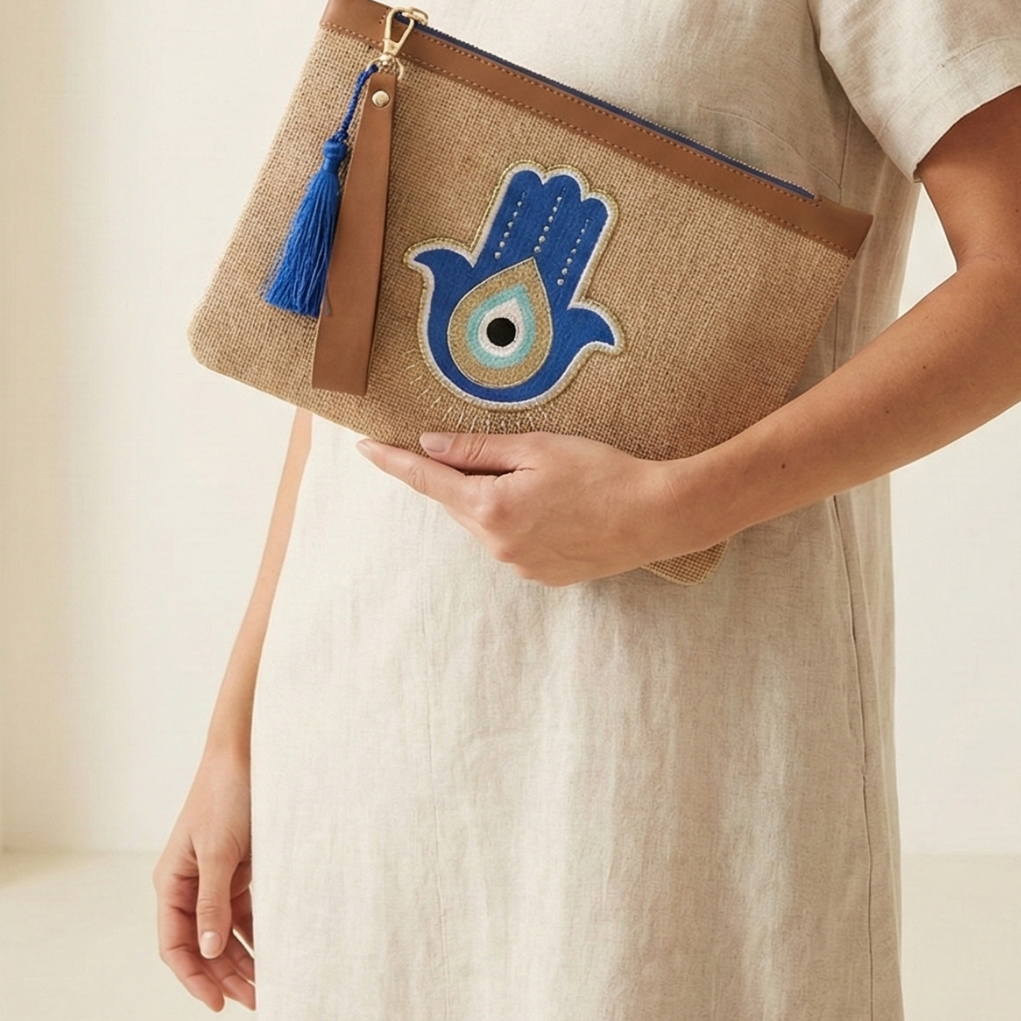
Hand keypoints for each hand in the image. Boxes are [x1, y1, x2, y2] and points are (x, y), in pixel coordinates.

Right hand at [153, 747, 255, 1010]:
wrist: (250, 752)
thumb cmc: (226, 794)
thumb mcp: (219, 851)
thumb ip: (214, 901)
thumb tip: (208, 950)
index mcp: (172, 881)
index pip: (176, 944)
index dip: (194, 977)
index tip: (217, 1003)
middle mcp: (190, 884)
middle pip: (204, 943)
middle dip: (225, 975)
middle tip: (256, 1000)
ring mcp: (216, 877)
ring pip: (226, 931)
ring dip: (243, 958)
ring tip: (268, 985)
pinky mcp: (241, 868)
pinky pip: (247, 911)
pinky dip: (258, 932)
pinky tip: (274, 951)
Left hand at [357, 431, 703, 584]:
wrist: (655, 516)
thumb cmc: (601, 472)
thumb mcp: (537, 447)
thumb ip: (477, 448)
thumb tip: (429, 445)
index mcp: (491, 507)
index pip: (427, 480)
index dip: (394, 462)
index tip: (365, 447)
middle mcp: (496, 544)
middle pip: (457, 502)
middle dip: (460, 476)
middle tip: (491, 450)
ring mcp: (519, 566)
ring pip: (484, 523)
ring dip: (492, 499)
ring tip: (541, 480)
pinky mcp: (542, 576)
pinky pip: (511, 543)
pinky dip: (517, 521)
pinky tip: (554, 507)